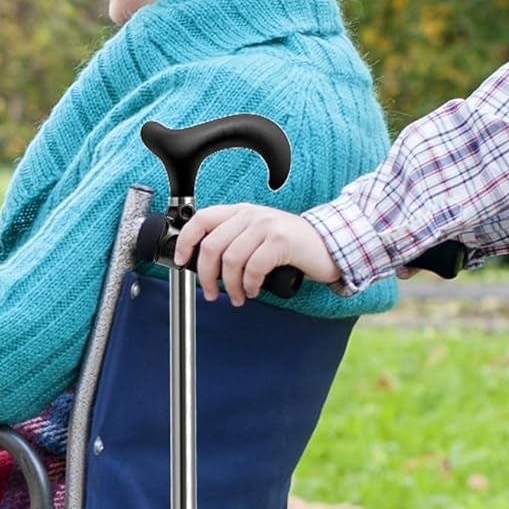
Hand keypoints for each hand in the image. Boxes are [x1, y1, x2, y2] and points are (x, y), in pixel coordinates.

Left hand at [173, 204, 339, 304]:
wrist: (328, 245)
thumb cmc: (291, 246)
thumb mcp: (257, 238)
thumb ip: (234, 242)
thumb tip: (204, 266)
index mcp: (240, 212)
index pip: (201, 219)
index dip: (185, 242)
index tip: (181, 261)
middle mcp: (250, 215)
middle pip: (211, 245)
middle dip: (206, 275)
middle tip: (211, 293)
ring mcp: (266, 225)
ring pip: (230, 260)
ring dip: (230, 285)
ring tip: (237, 296)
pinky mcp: (280, 241)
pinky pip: (253, 267)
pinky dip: (249, 284)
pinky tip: (253, 289)